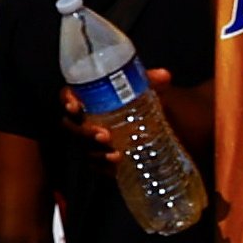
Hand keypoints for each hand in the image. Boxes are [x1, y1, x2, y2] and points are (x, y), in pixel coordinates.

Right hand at [81, 66, 216, 220]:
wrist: (175, 120)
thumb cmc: (154, 99)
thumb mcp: (154, 88)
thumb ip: (155, 81)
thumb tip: (163, 76)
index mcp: (93, 97)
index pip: (69, 96)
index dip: (67, 101)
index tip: (76, 105)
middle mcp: (89, 119)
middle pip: (72, 127)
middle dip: (84, 133)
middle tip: (104, 135)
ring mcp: (96, 140)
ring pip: (84, 149)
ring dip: (94, 153)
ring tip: (114, 154)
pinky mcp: (107, 156)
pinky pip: (98, 164)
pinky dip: (105, 165)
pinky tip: (119, 164)